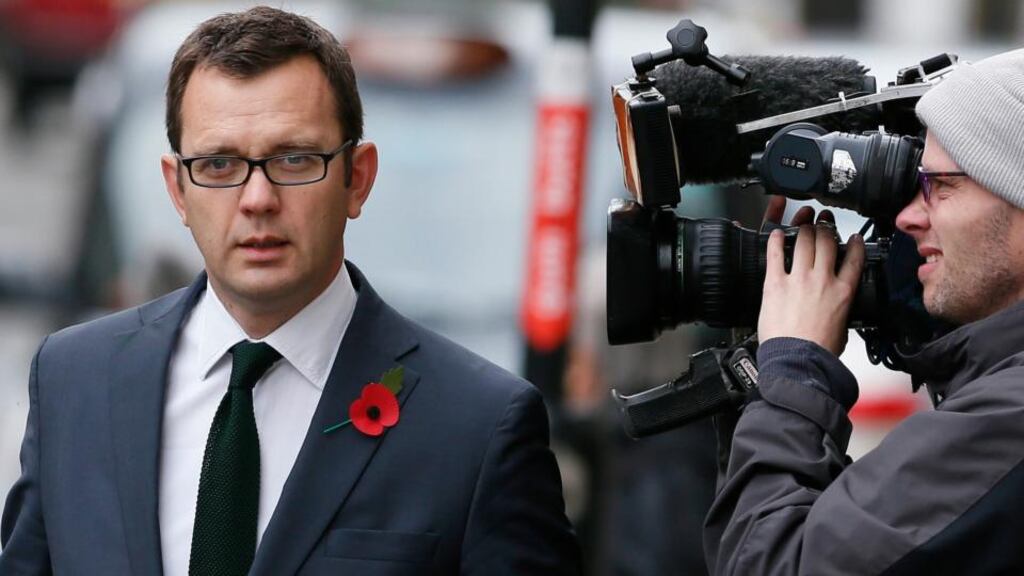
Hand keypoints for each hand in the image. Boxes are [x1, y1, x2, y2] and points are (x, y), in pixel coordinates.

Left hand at [757, 196, 865, 355]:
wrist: (798, 360)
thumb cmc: (819, 351)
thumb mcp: (843, 327)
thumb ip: (841, 310)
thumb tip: (838, 309)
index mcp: (843, 291)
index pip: (854, 258)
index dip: (854, 243)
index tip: (852, 238)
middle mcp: (823, 280)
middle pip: (827, 243)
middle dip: (825, 229)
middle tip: (822, 224)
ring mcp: (799, 279)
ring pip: (805, 241)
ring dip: (804, 229)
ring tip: (803, 224)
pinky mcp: (776, 284)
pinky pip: (776, 254)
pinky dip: (776, 240)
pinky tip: (776, 233)